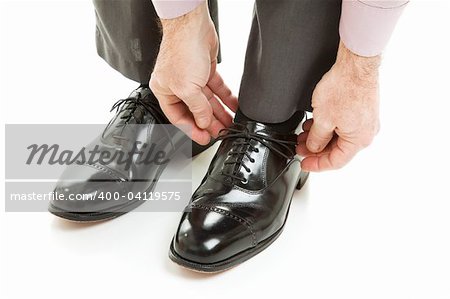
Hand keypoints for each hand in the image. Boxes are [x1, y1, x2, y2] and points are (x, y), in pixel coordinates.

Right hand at [150, 2, 237, 144]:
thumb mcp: (187, 88)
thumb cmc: (180, 51)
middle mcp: (177, 86)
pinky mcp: (205, 70)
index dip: (192, 129)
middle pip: (195, 110)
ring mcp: (192, 78)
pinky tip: (233, 106)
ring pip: (207, 101)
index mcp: (165, 92)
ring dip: (219, 112)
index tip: (204, 138)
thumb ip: (197, 108)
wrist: (191, 26)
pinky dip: (225, 97)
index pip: (178, 117)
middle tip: (220, 132)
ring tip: (230, 123)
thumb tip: (204, 122)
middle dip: (209, 122)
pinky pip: (217, 88)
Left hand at [297, 41, 380, 171]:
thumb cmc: (345, 87)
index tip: (304, 163)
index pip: (335, 162)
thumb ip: (316, 139)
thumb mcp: (323, 120)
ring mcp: (366, 122)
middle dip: (316, 149)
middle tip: (300, 147)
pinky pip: (344, 126)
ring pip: (339, 137)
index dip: (316, 165)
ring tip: (304, 134)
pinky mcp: (362, 111)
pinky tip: (316, 123)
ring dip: (321, 137)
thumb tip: (314, 148)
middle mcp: (366, 134)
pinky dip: (329, 127)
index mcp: (358, 141)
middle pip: (337, 150)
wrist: (356, 65)